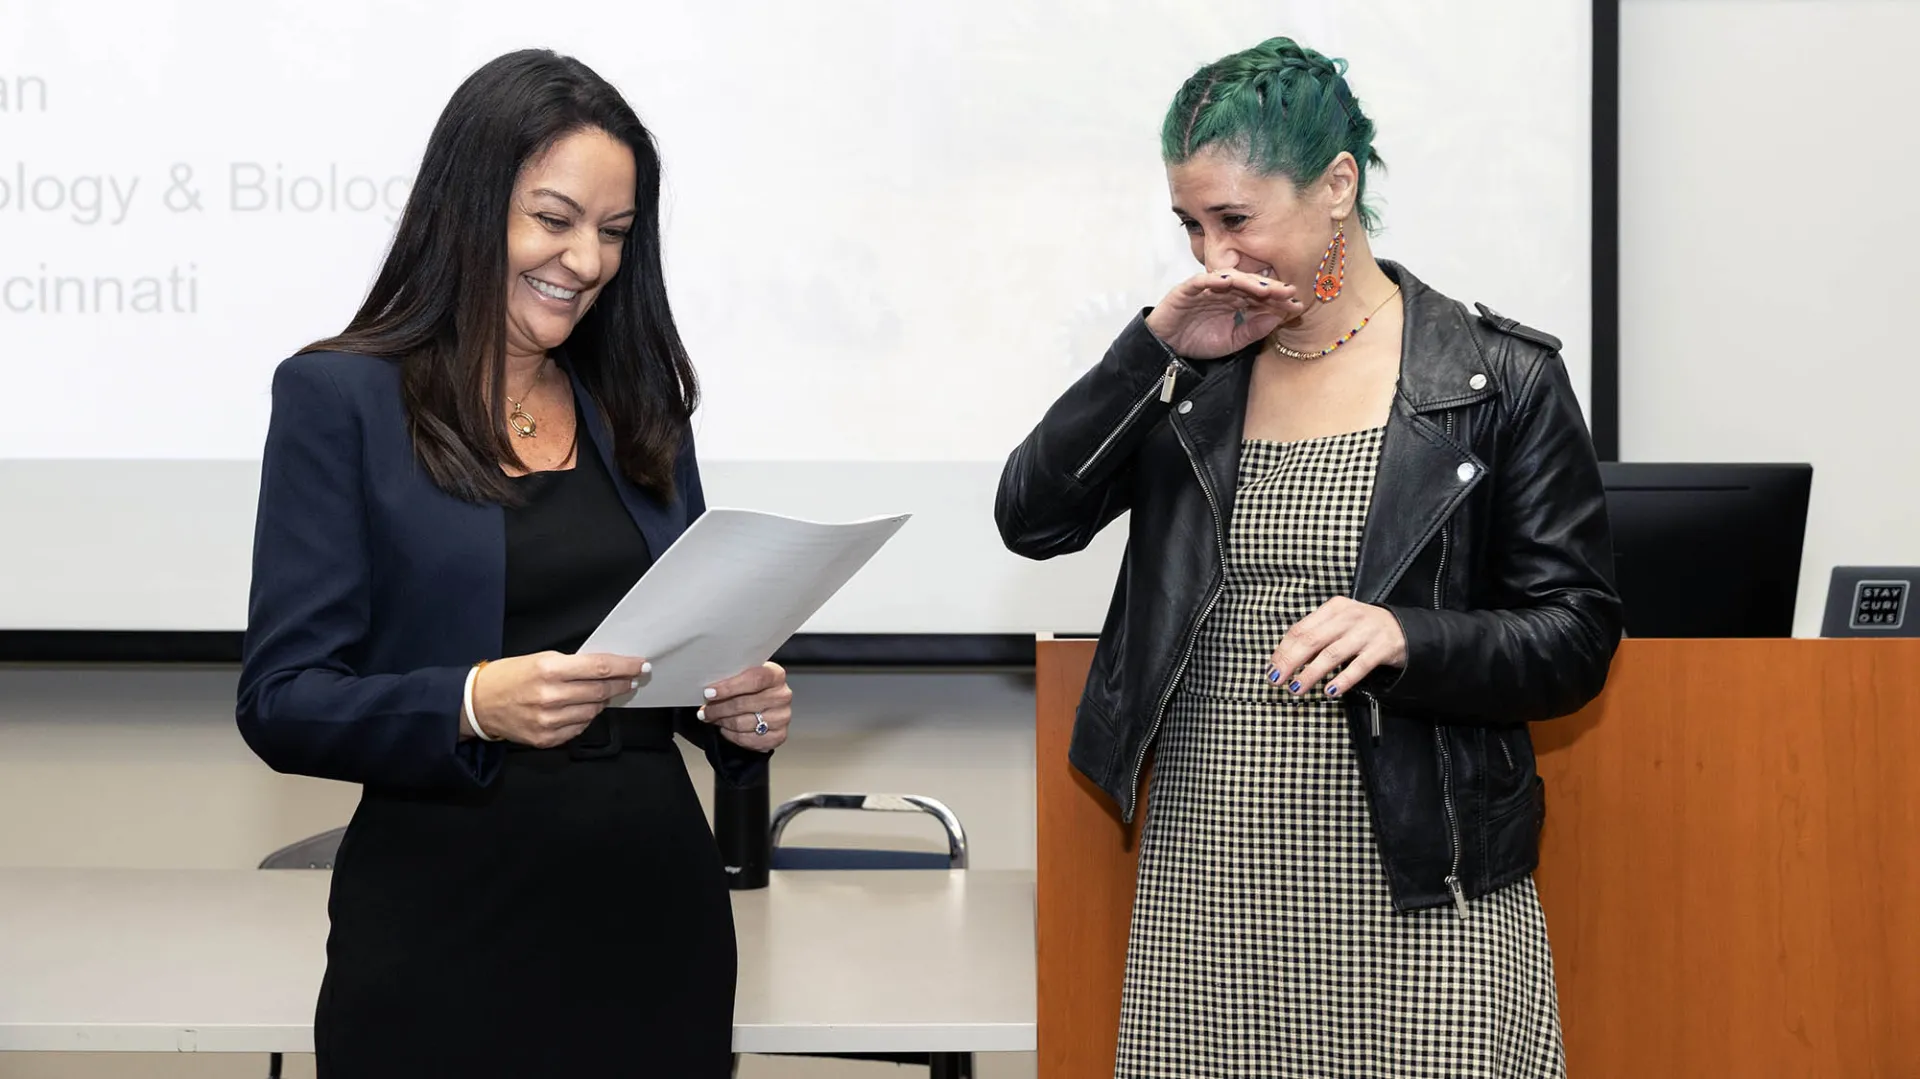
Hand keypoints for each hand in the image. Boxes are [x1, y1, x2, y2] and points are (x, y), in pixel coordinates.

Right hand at [467, 651, 649, 747]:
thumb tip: (606, 669)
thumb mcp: (540, 659)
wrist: (477, 704)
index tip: (640, 665)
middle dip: (621, 684)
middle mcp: (550, 696)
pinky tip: (580, 709)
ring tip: (600, 694)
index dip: (624, 667)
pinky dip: (585, 717)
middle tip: (631, 679)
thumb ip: (573, 665)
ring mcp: (548, 721)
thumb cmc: (509, 676)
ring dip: (602, 702)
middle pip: (600, 691)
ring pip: (593, 711)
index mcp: (549, 669)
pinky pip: (579, 728)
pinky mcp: (546, 738)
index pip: (599, 668)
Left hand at [696, 662, 791, 751]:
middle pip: (745, 703)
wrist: (765, 706)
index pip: (754, 679)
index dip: (730, 687)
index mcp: (775, 675)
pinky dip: (732, 735)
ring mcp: (782, 717)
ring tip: (713, 719)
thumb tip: (708, 688)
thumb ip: (732, 678)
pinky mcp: (779, 735)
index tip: (709, 693)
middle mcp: (782, 695)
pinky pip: (748, 739)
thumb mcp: (744, 676)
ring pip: (743, 723)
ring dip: (723, 722)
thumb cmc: (751, 688)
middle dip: (719, 708)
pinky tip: (725, 729)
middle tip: (705, 711)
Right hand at [1144, 268, 1303, 358]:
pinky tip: (1230, 282)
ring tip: (1265, 288)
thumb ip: (1253, 330)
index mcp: (1236, 302)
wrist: (1167, 349)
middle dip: (1270, 288)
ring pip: (1231, 279)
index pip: (1261, 297)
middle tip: (1289, 292)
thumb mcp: (1232, 341)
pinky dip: (1215, 279)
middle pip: (1250, 285)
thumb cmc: (1197, 342)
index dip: (1278, 300)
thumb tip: (1278, 318)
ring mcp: (1207, 288)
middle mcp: (1224, 291)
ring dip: (1248, 282)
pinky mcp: (1187, 289)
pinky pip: (1203, 280)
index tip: (1297, 306)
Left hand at [1267, 598, 1407, 698]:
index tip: (1271, 668)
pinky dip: (1342, 680)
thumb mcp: (1339, 623)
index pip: (1301, 629)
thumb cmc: (1363, 629)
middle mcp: (1349, 617)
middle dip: (1290, 662)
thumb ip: (1315, 635)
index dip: (1283, 650)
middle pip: (1312, 640)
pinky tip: (1329, 691)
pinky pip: (1359, 667)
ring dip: (1311, 673)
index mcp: (1334, 608)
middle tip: (1277, 680)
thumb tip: (1284, 658)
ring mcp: (1366, 632)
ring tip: (1297, 688)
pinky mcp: (1382, 648)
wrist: (1404, 628)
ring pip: (1332, 654)